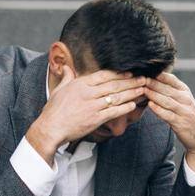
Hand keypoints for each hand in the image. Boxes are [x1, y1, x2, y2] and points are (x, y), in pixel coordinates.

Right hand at [29, 67, 147, 160]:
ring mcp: (92, 106)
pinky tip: (133, 105)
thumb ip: (66, 77)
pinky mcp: (95, 119)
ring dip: (132, 93)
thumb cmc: (53, 110)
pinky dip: (124, 108)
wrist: (51, 128)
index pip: (103, 75)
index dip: (118, 74)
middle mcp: (88, 93)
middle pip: (114, 85)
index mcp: (80, 84)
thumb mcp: (59, 90)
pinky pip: (114, 112)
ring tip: (143, 90)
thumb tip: (67, 67)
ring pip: (116, 97)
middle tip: (143, 79)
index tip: (129, 73)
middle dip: (131, 82)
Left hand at [143, 71, 194, 173]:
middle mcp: (185, 99)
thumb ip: (171, 90)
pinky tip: (150, 105)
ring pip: (166, 100)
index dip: (159, 75)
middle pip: (167, 89)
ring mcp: (183, 111)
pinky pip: (168, 114)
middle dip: (153, 83)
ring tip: (143, 89)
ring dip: (154, 94)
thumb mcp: (183, 100)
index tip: (146, 70)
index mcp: (185, 91)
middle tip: (140, 78)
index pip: (171, 79)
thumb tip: (154, 79)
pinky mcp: (180, 123)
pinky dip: (158, 109)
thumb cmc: (188, 116)